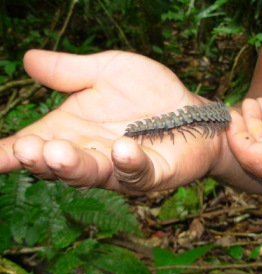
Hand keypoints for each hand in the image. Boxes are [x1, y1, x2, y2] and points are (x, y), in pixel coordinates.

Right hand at [0, 50, 220, 193]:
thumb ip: (71, 72)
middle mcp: (91, 153)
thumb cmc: (149, 93)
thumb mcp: (107, 72)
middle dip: (41, 159)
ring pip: (93, 173)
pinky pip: (138, 173)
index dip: (12, 153)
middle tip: (28, 149)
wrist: (191, 109)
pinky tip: (123, 149)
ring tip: (59, 152)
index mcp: (72, 131)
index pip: (35, 143)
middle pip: (60, 164)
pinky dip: (129, 163)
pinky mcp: (152, 173)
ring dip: (75, 166)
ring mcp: (121, 167)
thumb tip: (28, 59)